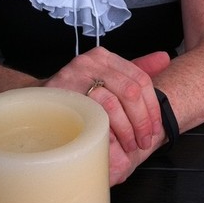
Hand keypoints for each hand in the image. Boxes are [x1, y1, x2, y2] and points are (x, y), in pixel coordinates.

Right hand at [43, 47, 169, 159]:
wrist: (39, 104)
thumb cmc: (76, 94)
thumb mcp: (107, 79)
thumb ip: (136, 69)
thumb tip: (165, 58)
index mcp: (104, 57)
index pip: (141, 79)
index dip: (153, 108)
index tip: (156, 129)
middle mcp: (90, 61)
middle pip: (131, 91)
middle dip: (143, 121)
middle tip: (145, 141)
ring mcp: (75, 77)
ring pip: (114, 103)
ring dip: (126, 130)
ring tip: (129, 145)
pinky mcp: (63, 96)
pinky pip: (92, 115)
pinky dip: (106, 132)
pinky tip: (111, 143)